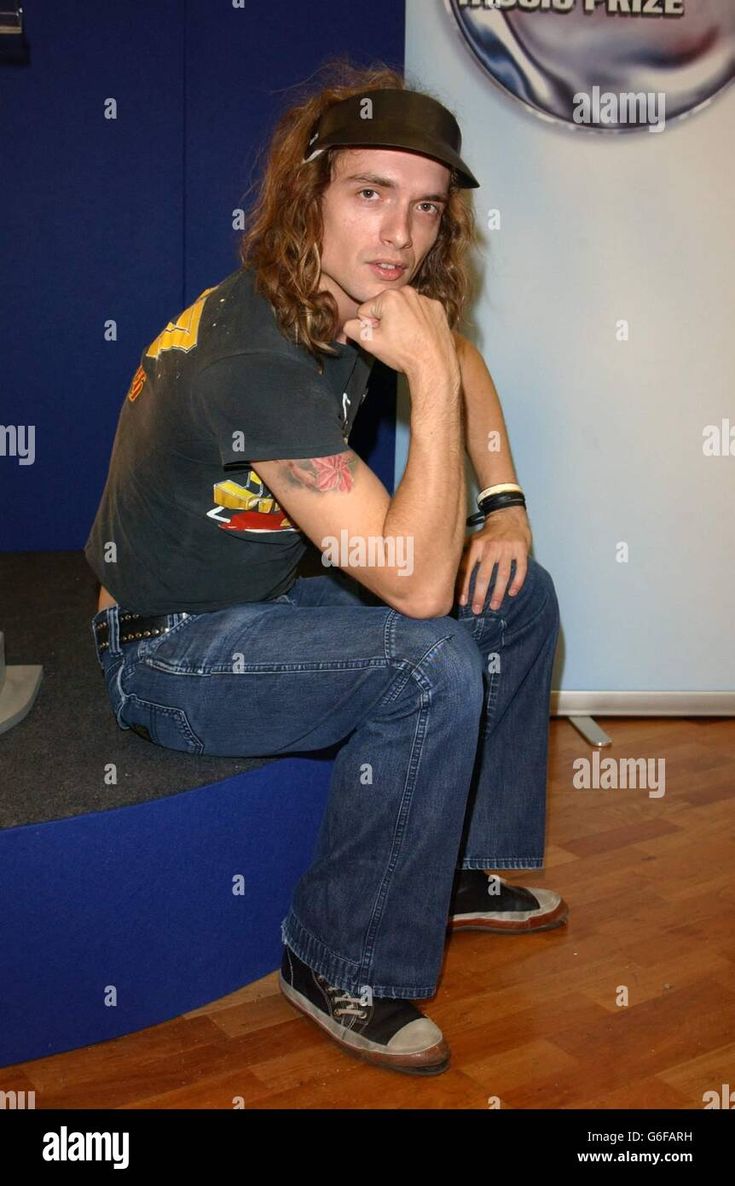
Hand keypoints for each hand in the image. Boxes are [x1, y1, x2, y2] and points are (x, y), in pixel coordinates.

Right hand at [342, 287, 458, 383]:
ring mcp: (425, 300)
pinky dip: (417, 322)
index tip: (382, 337)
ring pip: (402, 309)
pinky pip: (419, 312)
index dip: (369, 327)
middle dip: (385, 322)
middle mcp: (408, 292)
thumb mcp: (369, 343)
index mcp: (389, 296)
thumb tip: (350, 324)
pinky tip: (420, 335)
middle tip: (395, 339)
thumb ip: (352, 329)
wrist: (434, 365)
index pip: (366, 310)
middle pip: (384, 307)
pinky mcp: (437, 308)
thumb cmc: (404, 354)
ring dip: (401, 321)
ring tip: (408, 339)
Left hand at [455, 505, 531, 612]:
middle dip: (480, 595)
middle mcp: (491, 548)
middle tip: (477, 610)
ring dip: (498, 593)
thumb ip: (464, 556)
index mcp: (477, 546)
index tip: (462, 602)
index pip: (468, 570)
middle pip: (484, 576)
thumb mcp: (473, 540)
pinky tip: (512, 593)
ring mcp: (508, 549)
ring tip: (495, 606)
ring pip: (503, 575)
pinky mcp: (521, 550)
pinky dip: (517, 582)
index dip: (465, 587)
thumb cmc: (488, 533)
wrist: (508, 515)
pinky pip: (520, 569)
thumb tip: (450, 576)